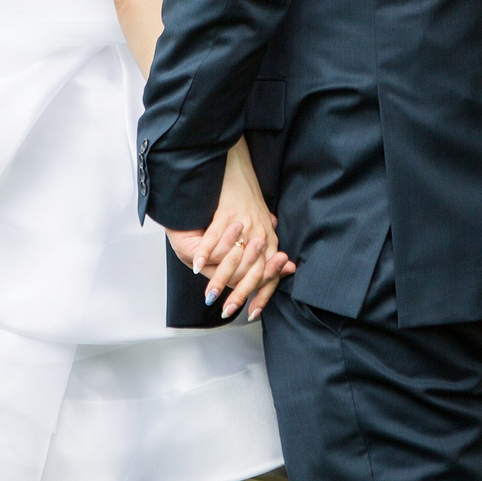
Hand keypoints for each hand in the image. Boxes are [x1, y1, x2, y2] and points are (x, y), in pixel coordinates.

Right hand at [194, 148, 296, 320]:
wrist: (238, 167)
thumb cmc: (248, 196)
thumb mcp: (265, 222)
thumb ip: (271, 246)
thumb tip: (286, 265)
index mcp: (270, 239)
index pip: (269, 274)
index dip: (262, 295)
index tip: (252, 313)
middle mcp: (261, 233)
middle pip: (252, 272)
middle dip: (239, 295)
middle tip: (227, 311)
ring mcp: (244, 224)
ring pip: (232, 259)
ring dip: (219, 280)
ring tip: (210, 295)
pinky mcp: (227, 213)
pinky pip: (215, 238)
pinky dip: (205, 253)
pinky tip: (196, 266)